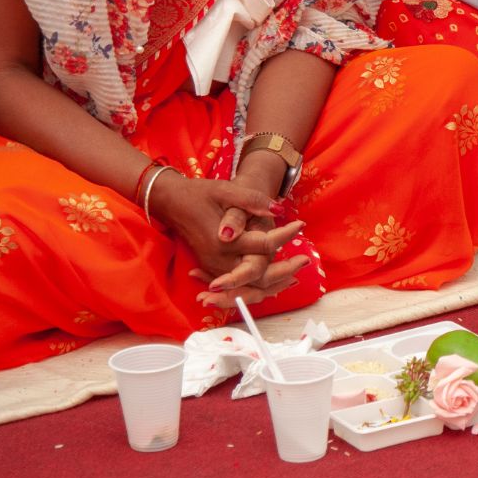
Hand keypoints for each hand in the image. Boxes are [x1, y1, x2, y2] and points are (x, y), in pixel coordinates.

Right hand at [153, 172, 307, 303]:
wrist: (171, 203)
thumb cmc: (199, 194)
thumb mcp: (225, 190)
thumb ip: (252, 201)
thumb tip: (279, 209)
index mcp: (225, 241)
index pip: (265, 244)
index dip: (286, 234)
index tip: (301, 224)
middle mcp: (220, 259)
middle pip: (260, 274)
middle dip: (285, 270)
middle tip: (306, 261)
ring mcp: (215, 267)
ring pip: (250, 287)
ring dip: (274, 284)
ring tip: (296, 275)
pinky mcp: (213, 269)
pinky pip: (239, 286)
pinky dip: (259, 286)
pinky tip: (276, 282)